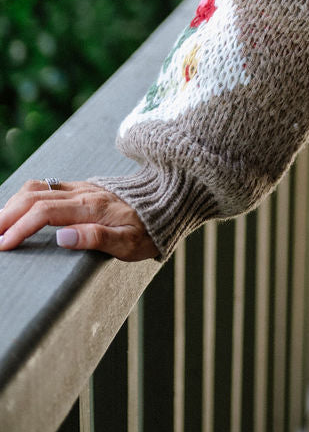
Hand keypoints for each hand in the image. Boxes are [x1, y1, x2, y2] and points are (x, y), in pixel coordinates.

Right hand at [0, 179, 157, 260]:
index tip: (4, 245)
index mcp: (91, 207)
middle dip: (7, 215)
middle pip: (34, 196)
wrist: (168, 202)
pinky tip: (17, 210)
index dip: (20, 228)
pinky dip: (25, 197)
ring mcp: (81, 187)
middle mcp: (83, 192)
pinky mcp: (82, 187)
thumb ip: (98, 239)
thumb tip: (62, 238)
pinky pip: (47, 185)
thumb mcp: (131, 243)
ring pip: (38, 186)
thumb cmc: (150, 229)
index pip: (44, 213)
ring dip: (13, 203)